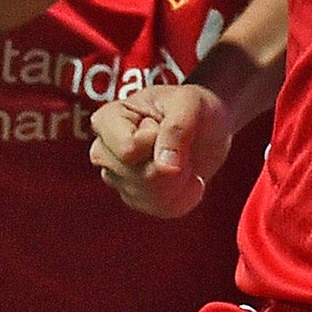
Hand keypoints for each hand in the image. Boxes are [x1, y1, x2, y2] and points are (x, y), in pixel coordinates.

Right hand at [88, 83, 234, 218]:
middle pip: (140, 178)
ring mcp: (118, 179)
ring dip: (181, 180)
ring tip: (185, 159)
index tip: (165, 124)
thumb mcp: (189, 103)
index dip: (158, 141)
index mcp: (108, 120)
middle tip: (182, 144)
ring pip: (152, 197)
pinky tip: (188, 177)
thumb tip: (165, 168)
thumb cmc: (191, 106)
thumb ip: (176, 129)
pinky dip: (185, 194)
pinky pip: (164, 209)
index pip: (129, 149)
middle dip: (173, 165)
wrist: (205, 126)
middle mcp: (105, 152)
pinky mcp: (137, 199)